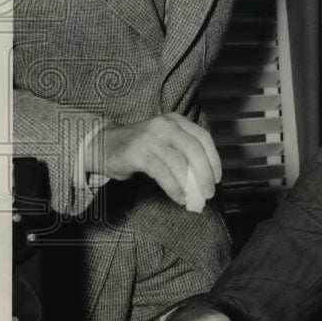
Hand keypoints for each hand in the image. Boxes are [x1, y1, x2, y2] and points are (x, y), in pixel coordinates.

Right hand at [87, 113, 221, 206]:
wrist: (104, 145)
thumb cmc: (141, 147)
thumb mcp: (165, 142)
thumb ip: (184, 154)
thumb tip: (205, 179)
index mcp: (176, 121)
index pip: (203, 137)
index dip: (214, 159)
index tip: (217, 178)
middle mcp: (165, 125)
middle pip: (194, 149)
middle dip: (205, 173)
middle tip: (209, 193)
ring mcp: (150, 138)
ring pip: (178, 162)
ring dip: (189, 185)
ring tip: (193, 199)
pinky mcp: (138, 153)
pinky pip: (162, 173)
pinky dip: (174, 188)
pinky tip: (179, 198)